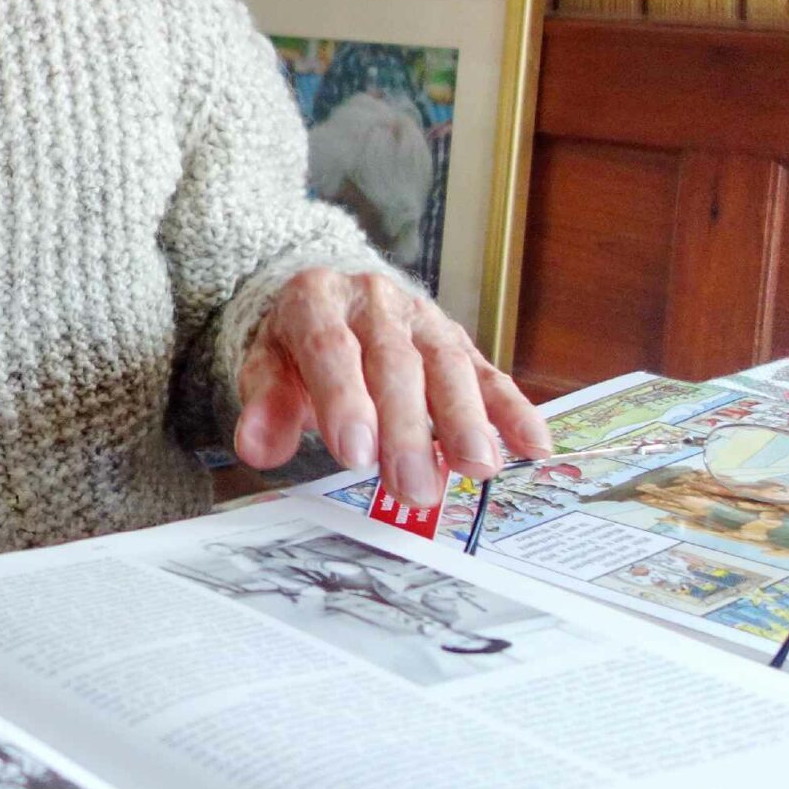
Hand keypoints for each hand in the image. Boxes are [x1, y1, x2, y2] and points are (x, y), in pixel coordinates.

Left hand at [230, 269, 550, 506]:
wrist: (328, 303)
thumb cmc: (295, 347)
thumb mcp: (266, 366)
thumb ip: (264, 405)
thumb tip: (256, 449)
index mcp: (317, 300)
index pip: (331, 349)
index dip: (345, 401)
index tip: (354, 455)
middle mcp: (374, 302)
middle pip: (394, 363)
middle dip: (406, 429)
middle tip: (414, 488)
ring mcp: (421, 319)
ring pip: (447, 365)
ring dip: (465, 420)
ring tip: (476, 469)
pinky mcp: (457, 341)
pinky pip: (487, 373)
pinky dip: (511, 409)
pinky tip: (532, 444)